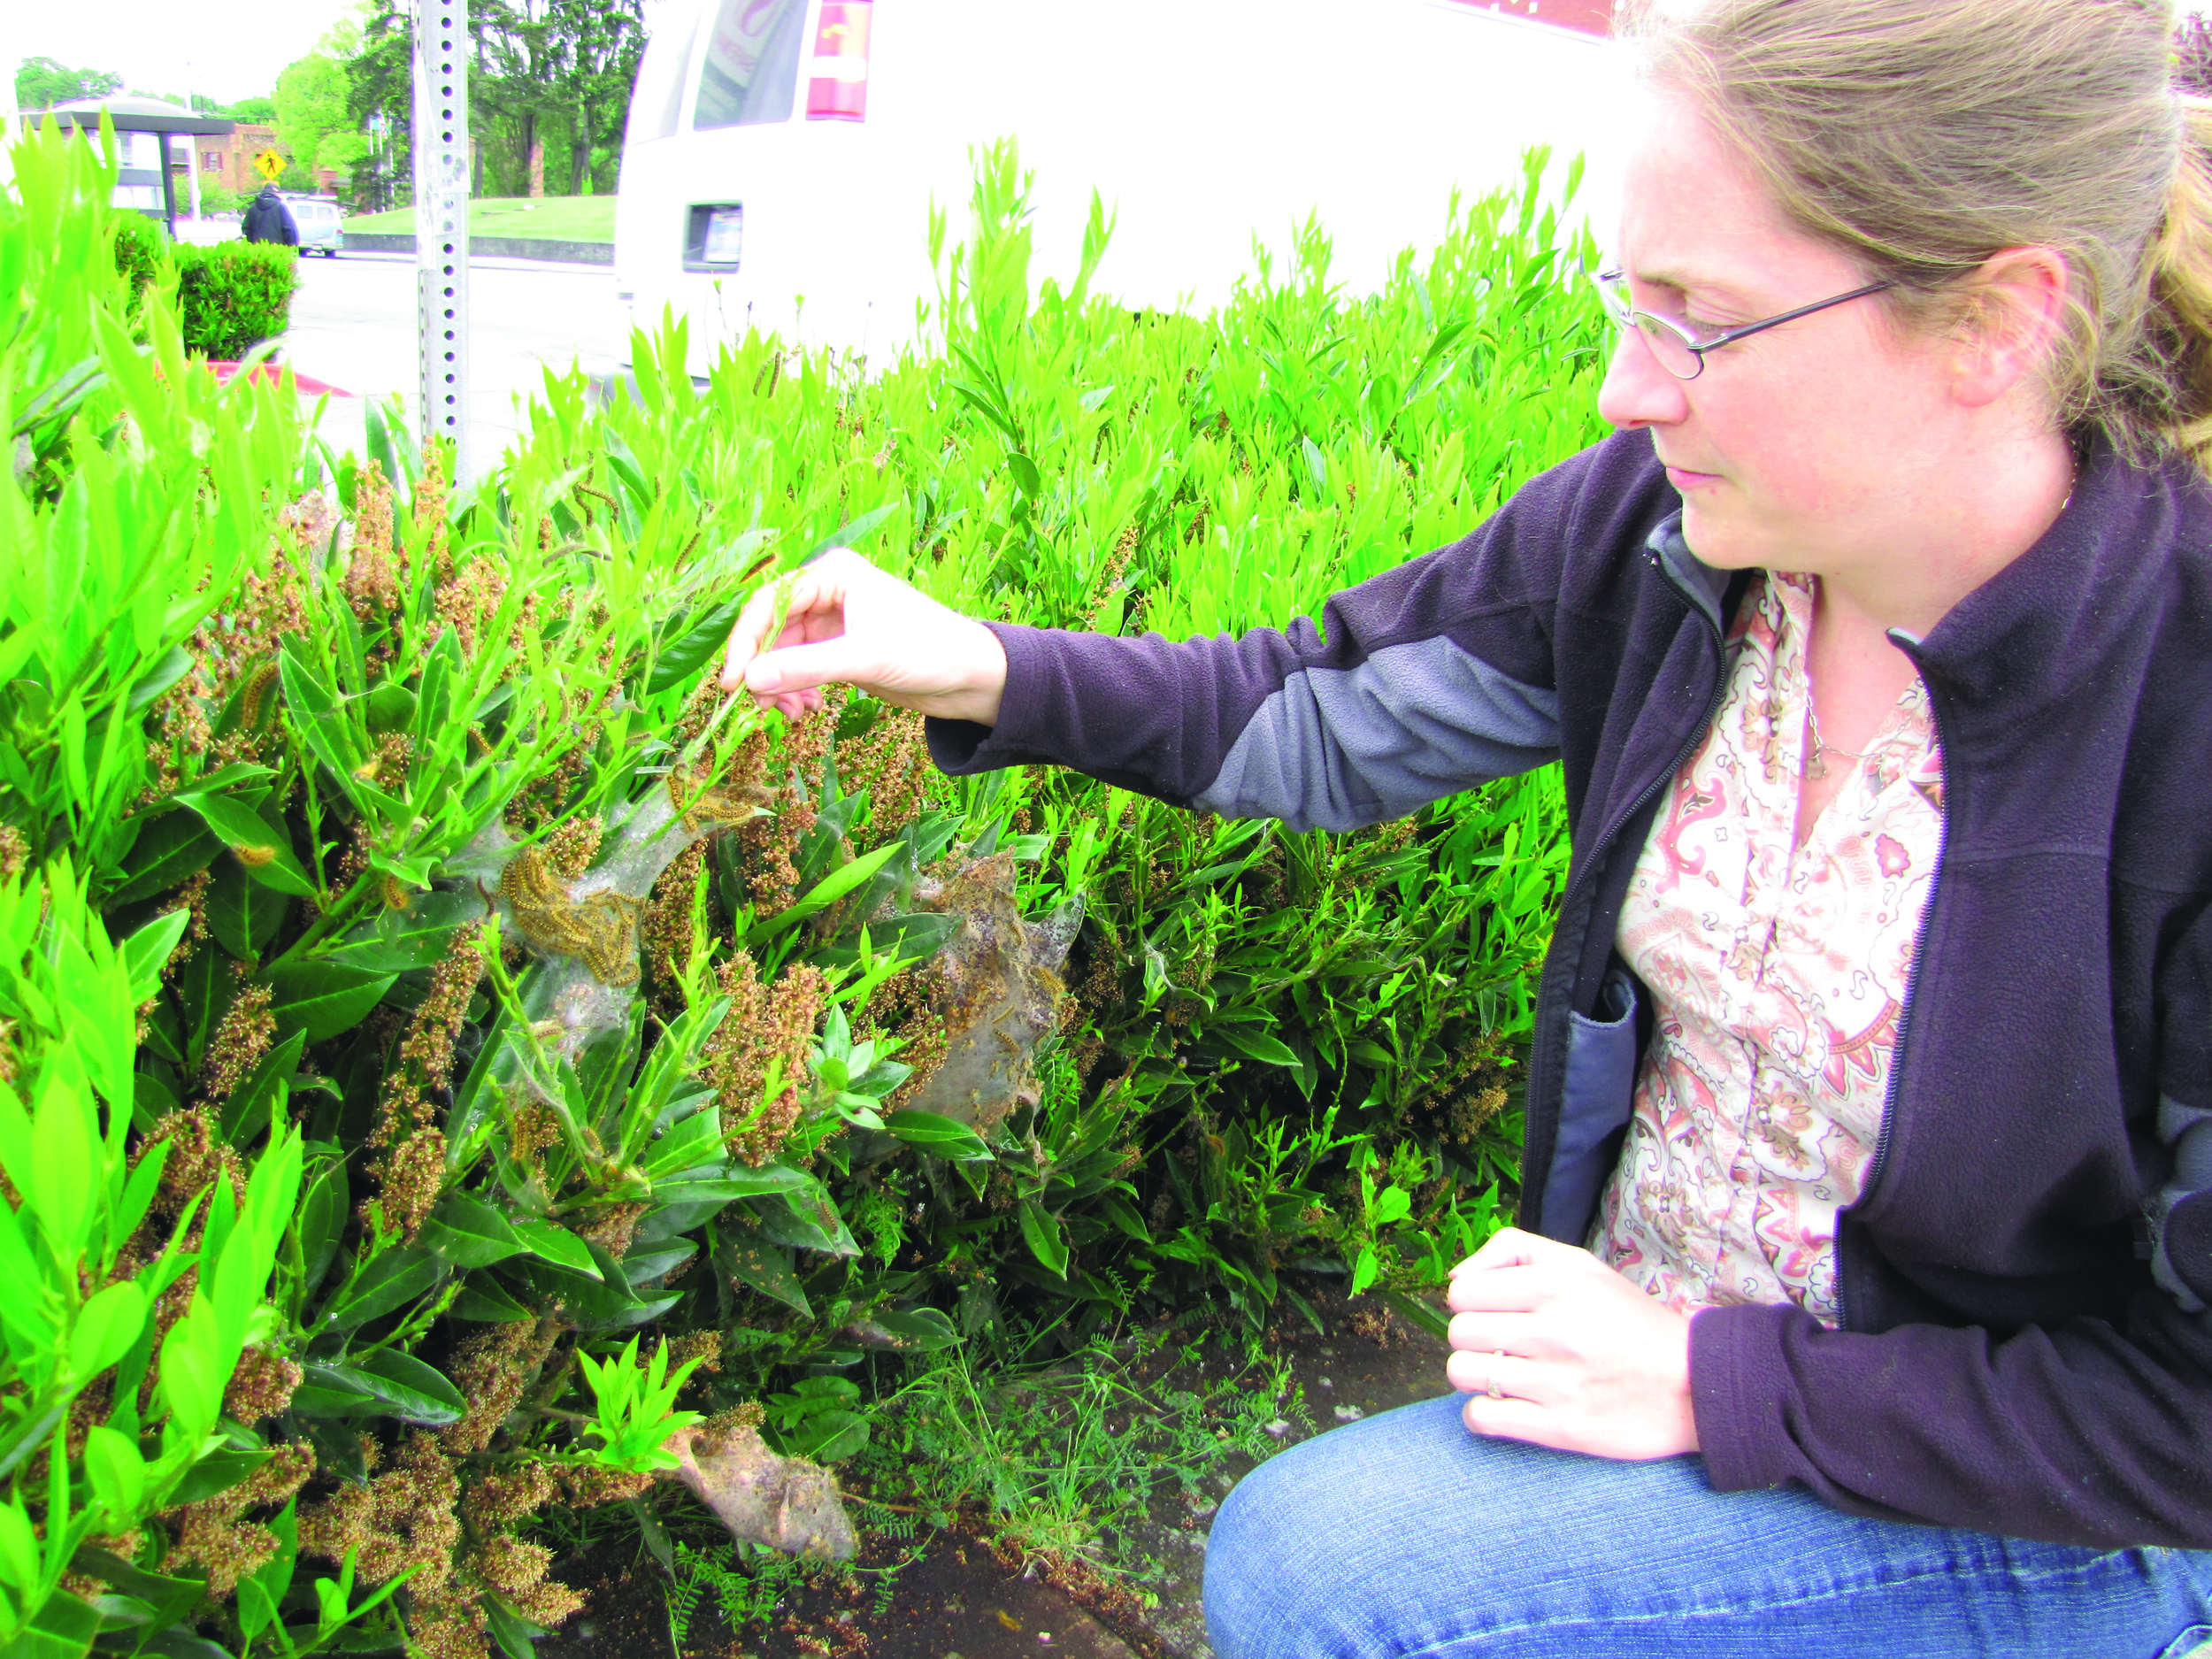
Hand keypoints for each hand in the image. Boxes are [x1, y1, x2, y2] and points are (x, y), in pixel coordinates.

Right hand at [718, 548, 1007, 724]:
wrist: (972, 676)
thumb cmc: (927, 650)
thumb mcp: (863, 658)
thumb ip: (805, 668)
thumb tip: (749, 682)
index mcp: (833, 574)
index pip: (769, 603)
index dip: (746, 643)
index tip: (733, 682)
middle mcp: (828, 593)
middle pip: (771, 629)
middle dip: (763, 670)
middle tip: (757, 708)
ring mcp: (834, 623)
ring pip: (783, 653)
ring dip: (779, 685)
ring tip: (790, 715)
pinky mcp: (841, 651)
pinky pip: (801, 669)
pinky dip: (797, 690)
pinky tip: (807, 710)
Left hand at [1442, 1227, 1697, 1460]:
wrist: (1694, 1383)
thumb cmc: (1628, 1320)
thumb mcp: (1580, 1265)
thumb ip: (1514, 1250)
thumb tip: (1457, 1277)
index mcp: (1555, 1284)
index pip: (1462, 1293)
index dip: (1472, 1304)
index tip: (1495, 1313)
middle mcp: (1554, 1330)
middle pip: (1459, 1333)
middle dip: (1473, 1339)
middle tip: (1501, 1345)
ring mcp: (1557, 1382)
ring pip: (1463, 1374)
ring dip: (1475, 1376)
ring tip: (1503, 1375)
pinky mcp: (1562, 1428)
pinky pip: (1482, 1418)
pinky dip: (1483, 1415)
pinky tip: (1506, 1406)